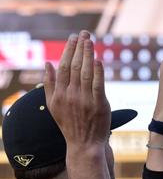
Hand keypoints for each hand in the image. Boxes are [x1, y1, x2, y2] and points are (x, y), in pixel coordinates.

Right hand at [44, 30, 109, 147]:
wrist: (84, 144)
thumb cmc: (70, 124)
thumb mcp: (53, 105)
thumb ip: (50, 84)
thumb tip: (48, 64)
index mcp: (58, 94)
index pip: (63, 67)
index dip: (69, 51)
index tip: (73, 38)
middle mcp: (70, 95)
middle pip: (75, 66)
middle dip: (79, 47)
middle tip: (84, 33)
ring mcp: (84, 100)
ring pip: (86, 72)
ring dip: (89, 54)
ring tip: (91, 41)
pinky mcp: (99, 104)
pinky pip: (98, 85)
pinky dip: (98, 71)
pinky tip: (99, 60)